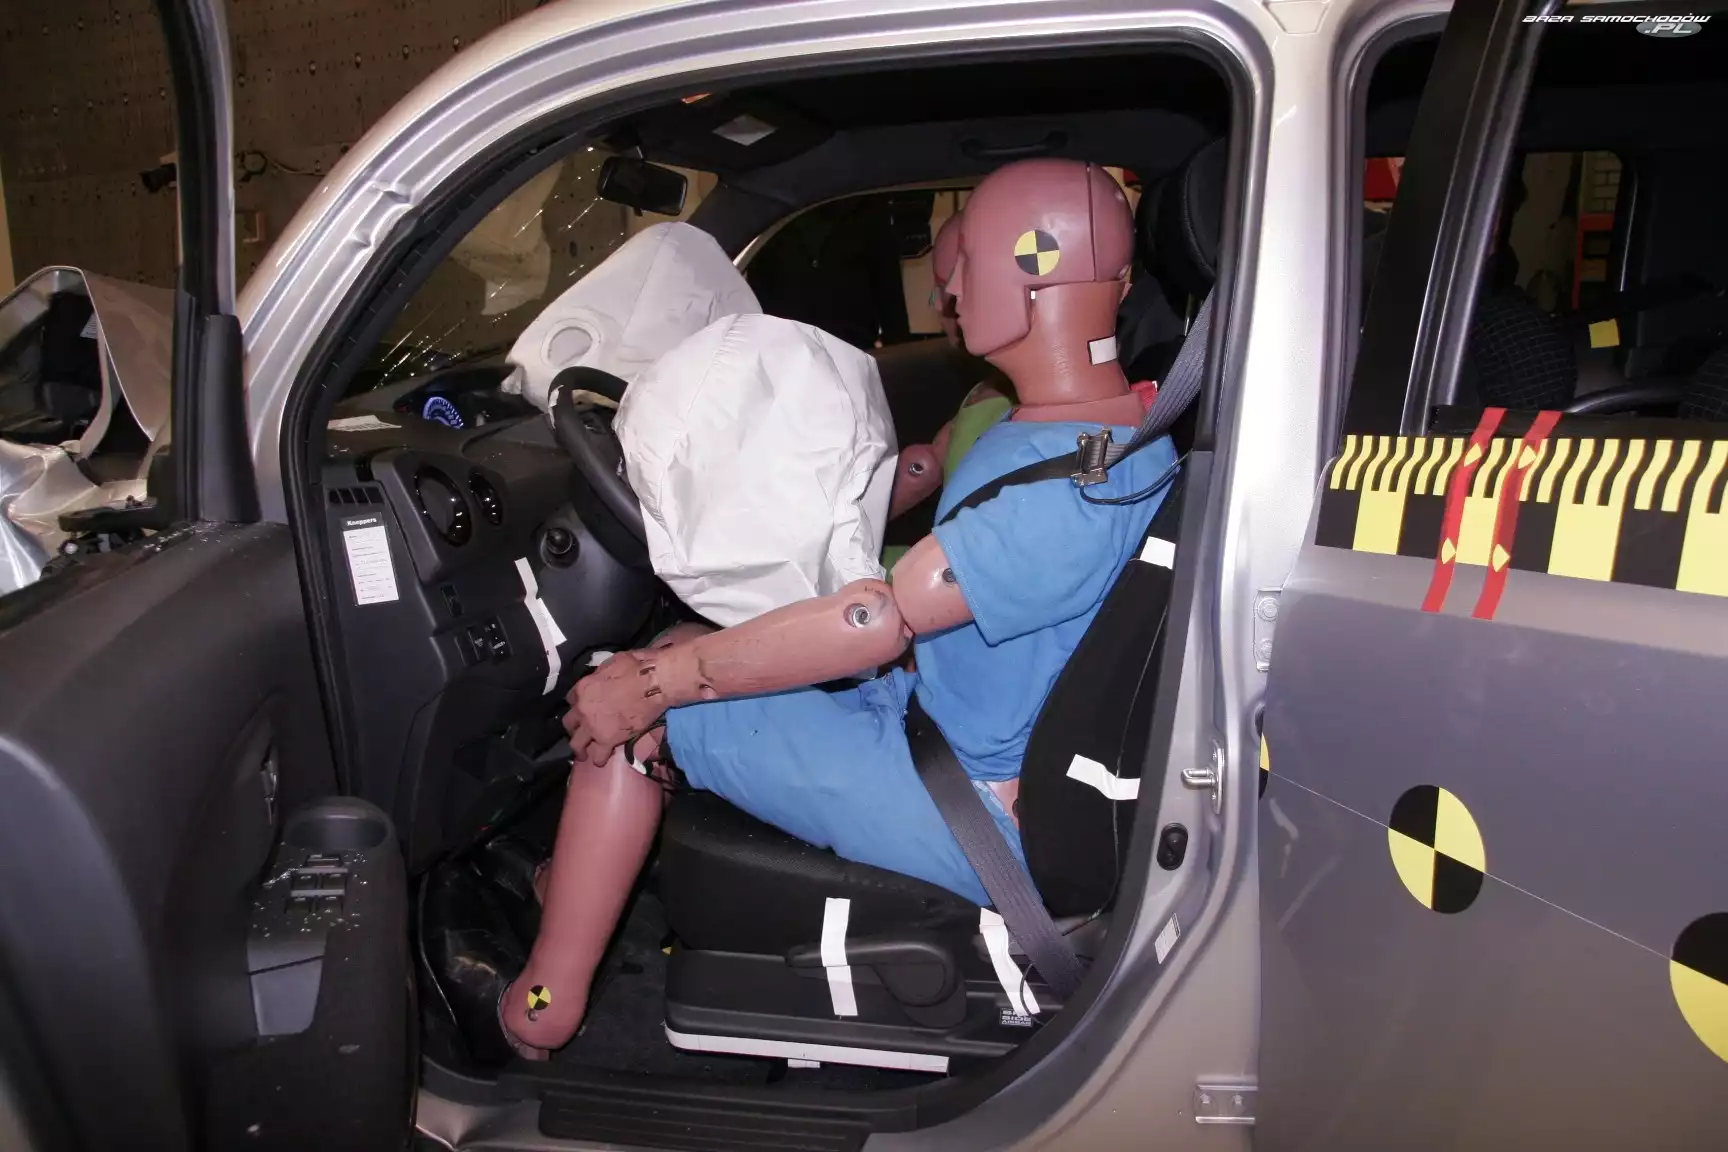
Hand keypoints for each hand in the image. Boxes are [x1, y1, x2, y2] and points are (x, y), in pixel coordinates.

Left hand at [563, 649, 669, 764]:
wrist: (653, 684)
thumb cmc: (637, 668)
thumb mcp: (612, 662)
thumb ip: (601, 674)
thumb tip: (603, 677)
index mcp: (583, 688)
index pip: (571, 699)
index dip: (578, 704)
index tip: (583, 708)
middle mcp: (582, 708)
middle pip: (569, 722)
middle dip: (574, 728)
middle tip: (580, 732)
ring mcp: (593, 726)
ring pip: (576, 743)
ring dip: (579, 749)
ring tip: (583, 754)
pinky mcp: (607, 739)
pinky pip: (598, 754)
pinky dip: (599, 758)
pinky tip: (601, 761)